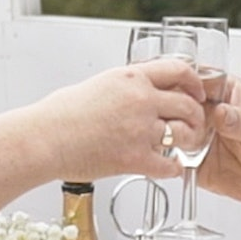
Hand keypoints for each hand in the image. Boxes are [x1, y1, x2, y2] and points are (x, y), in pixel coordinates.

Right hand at [0, 59, 205, 216]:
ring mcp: (140, 130)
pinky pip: (170, 165)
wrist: (43, 139)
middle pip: (187, 104)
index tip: (197, 91)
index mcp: (130, 78)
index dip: (195, 82)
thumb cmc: (58, 115)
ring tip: (182, 147)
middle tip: (194, 125)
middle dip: (196, 116)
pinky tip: (170, 168)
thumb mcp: (95, 85)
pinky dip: (174, 169)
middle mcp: (140, 100)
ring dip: (187, 142)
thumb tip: (133, 91)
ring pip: (184, 134)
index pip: (178, 70)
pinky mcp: (134, 158)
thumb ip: (122, 86)